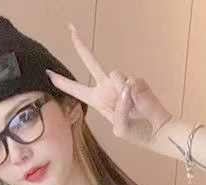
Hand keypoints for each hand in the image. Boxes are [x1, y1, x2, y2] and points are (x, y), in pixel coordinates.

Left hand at [47, 24, 171, 147]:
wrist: (155, 130)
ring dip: (122, 93)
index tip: (49, 74)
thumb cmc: (137, 133)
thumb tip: (125, 89)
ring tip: (132, 108)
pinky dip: (135, 95)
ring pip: (114, 75)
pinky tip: (140, 103)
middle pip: (91, 63)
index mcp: (98, 100)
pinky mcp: (135, 80)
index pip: (77, 89)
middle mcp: (107, 88)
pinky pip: (130, 81)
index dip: (63, 83)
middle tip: (71, 30)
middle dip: (81, 47)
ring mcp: (120, 82)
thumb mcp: (120, 129)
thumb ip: (119, 112)